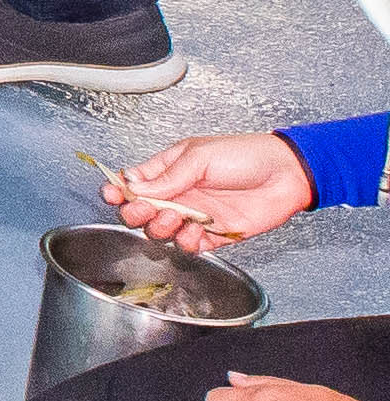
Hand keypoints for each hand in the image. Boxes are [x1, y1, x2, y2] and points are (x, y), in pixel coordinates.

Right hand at [108, 129, 321, 252]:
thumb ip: (167, 177)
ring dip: (163, 228)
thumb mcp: (200, 156)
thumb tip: (135, 189)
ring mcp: (195, 215)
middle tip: (148, 210)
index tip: (113, 194)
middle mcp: (179, 195)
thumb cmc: (247, 155)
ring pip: (162, 232)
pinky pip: (191, 246)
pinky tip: (198, 229)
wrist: (287, 175)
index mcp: (170, 170)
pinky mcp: (215, 234)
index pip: (134, 183)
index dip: (118, 190)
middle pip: (141, 212)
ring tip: (176, 218)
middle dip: (137, 214)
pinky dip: (189, 242)